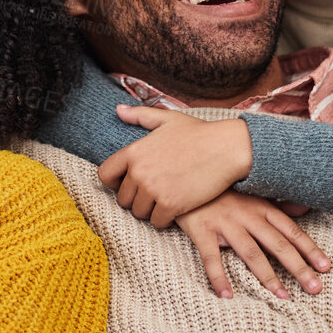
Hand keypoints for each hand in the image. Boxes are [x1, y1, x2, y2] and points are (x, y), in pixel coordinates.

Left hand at [97, 106, 251, 226]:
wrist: (227, 148)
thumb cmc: (199, 133)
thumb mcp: (167, 119)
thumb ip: (140, 115)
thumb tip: (118, 110)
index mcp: (134, 151)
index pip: (105, 175)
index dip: (114, 183)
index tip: (127, 184)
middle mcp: (139, 172)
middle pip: (123, 199)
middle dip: (135, 199)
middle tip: (153, 194)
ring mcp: (154, 190)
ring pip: (139, 213)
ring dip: (150, 210)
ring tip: (164, 200)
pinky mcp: (171, 205)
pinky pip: (157, 222)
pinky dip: (165, 219)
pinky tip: (175, 208)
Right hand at [175, 191, 329, 298]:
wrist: (182, 177)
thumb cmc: (220, 190)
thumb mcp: (251, 192)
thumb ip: (277, 203)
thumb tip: (305, 208)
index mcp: (261, 207)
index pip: (291, 231)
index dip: (309, 249)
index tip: (326, 267)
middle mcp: (247, 216)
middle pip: (277, 245)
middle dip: (298, 268)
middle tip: (315, 289)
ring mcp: (225, 224)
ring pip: (251, 254)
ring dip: (268, 277)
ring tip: (283, 297)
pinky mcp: (202, 232)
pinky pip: (212, 259)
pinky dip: (219, 278)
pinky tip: (228, 296)